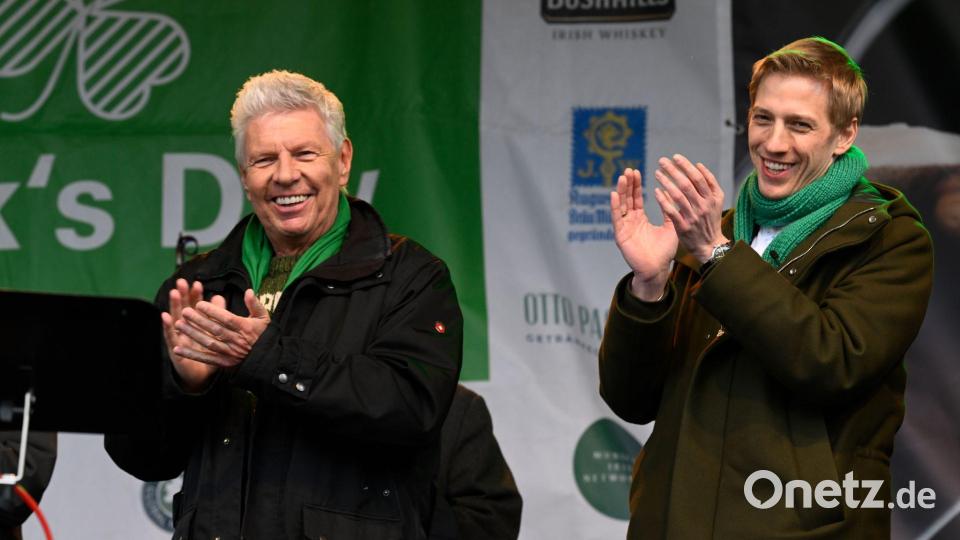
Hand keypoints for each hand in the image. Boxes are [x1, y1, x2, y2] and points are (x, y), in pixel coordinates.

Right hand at [161, 279, 218, 391]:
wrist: (203, 374)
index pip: (196, 306)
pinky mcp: (175, 348)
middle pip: (184, 309)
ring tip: (174, 293)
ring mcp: (179, 337)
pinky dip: (167, 326)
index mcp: (196, 323)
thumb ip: (217, 314)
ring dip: (174, 306)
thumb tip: (219, 296)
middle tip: (181, 282)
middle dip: (183, 295)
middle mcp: (185, 328)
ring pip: (176, 319)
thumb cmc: (209, 351)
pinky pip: (171, 336)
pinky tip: (165, 316)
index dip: (196, 295)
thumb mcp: (215, 332)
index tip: (197, 283)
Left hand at [174, 289, 269, 368]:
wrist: (267, 359)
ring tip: (179, 325)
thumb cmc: (263, 335)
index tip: (199, 304)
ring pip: (208, 343)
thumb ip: (255, 304)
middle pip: (215, 330)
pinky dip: (191, 354)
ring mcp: (229, 353)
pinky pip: (206, 358)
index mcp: (245, 328)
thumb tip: (249, 291)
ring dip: (192, 334)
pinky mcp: (224, 363)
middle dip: (198, 320)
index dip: (213, 311)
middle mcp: (236, 341)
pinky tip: (178, 348)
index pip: (227, 319)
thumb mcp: (263, 317)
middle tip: (184, 311)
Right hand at [611, 168, 677, 300]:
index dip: (636, 185)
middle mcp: (630, 222)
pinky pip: (617, 219)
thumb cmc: (664, 252)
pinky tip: (614, 194)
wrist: (658, 269)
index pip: (636, 198)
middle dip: (628, 185)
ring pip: (621, 206)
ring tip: (622, 177)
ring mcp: (624, 228)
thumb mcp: (670, 227)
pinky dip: (614, 206)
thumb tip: (671, 193)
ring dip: (621, 192)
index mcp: (640, 219)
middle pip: (627, 199)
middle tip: (628, 170)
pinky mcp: (620, 236)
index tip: (636, 172)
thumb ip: (669, 211)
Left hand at [653, 154, 727, 262]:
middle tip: (662, 161)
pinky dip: (663, 200)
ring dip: (666, 182)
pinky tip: (656, 191)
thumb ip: (710, 183)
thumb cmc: (710, 220)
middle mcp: (704, 206)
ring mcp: (693, 216)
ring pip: (678, 195)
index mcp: (712, 198)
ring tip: (657, 173)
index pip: (698, 177)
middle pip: (687, 184)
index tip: (675, 157)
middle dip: (674, 170)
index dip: (686, 166)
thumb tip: (699, 165)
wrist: (709, 245)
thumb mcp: (716, 201)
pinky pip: (671, 211)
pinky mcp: (684, 227)